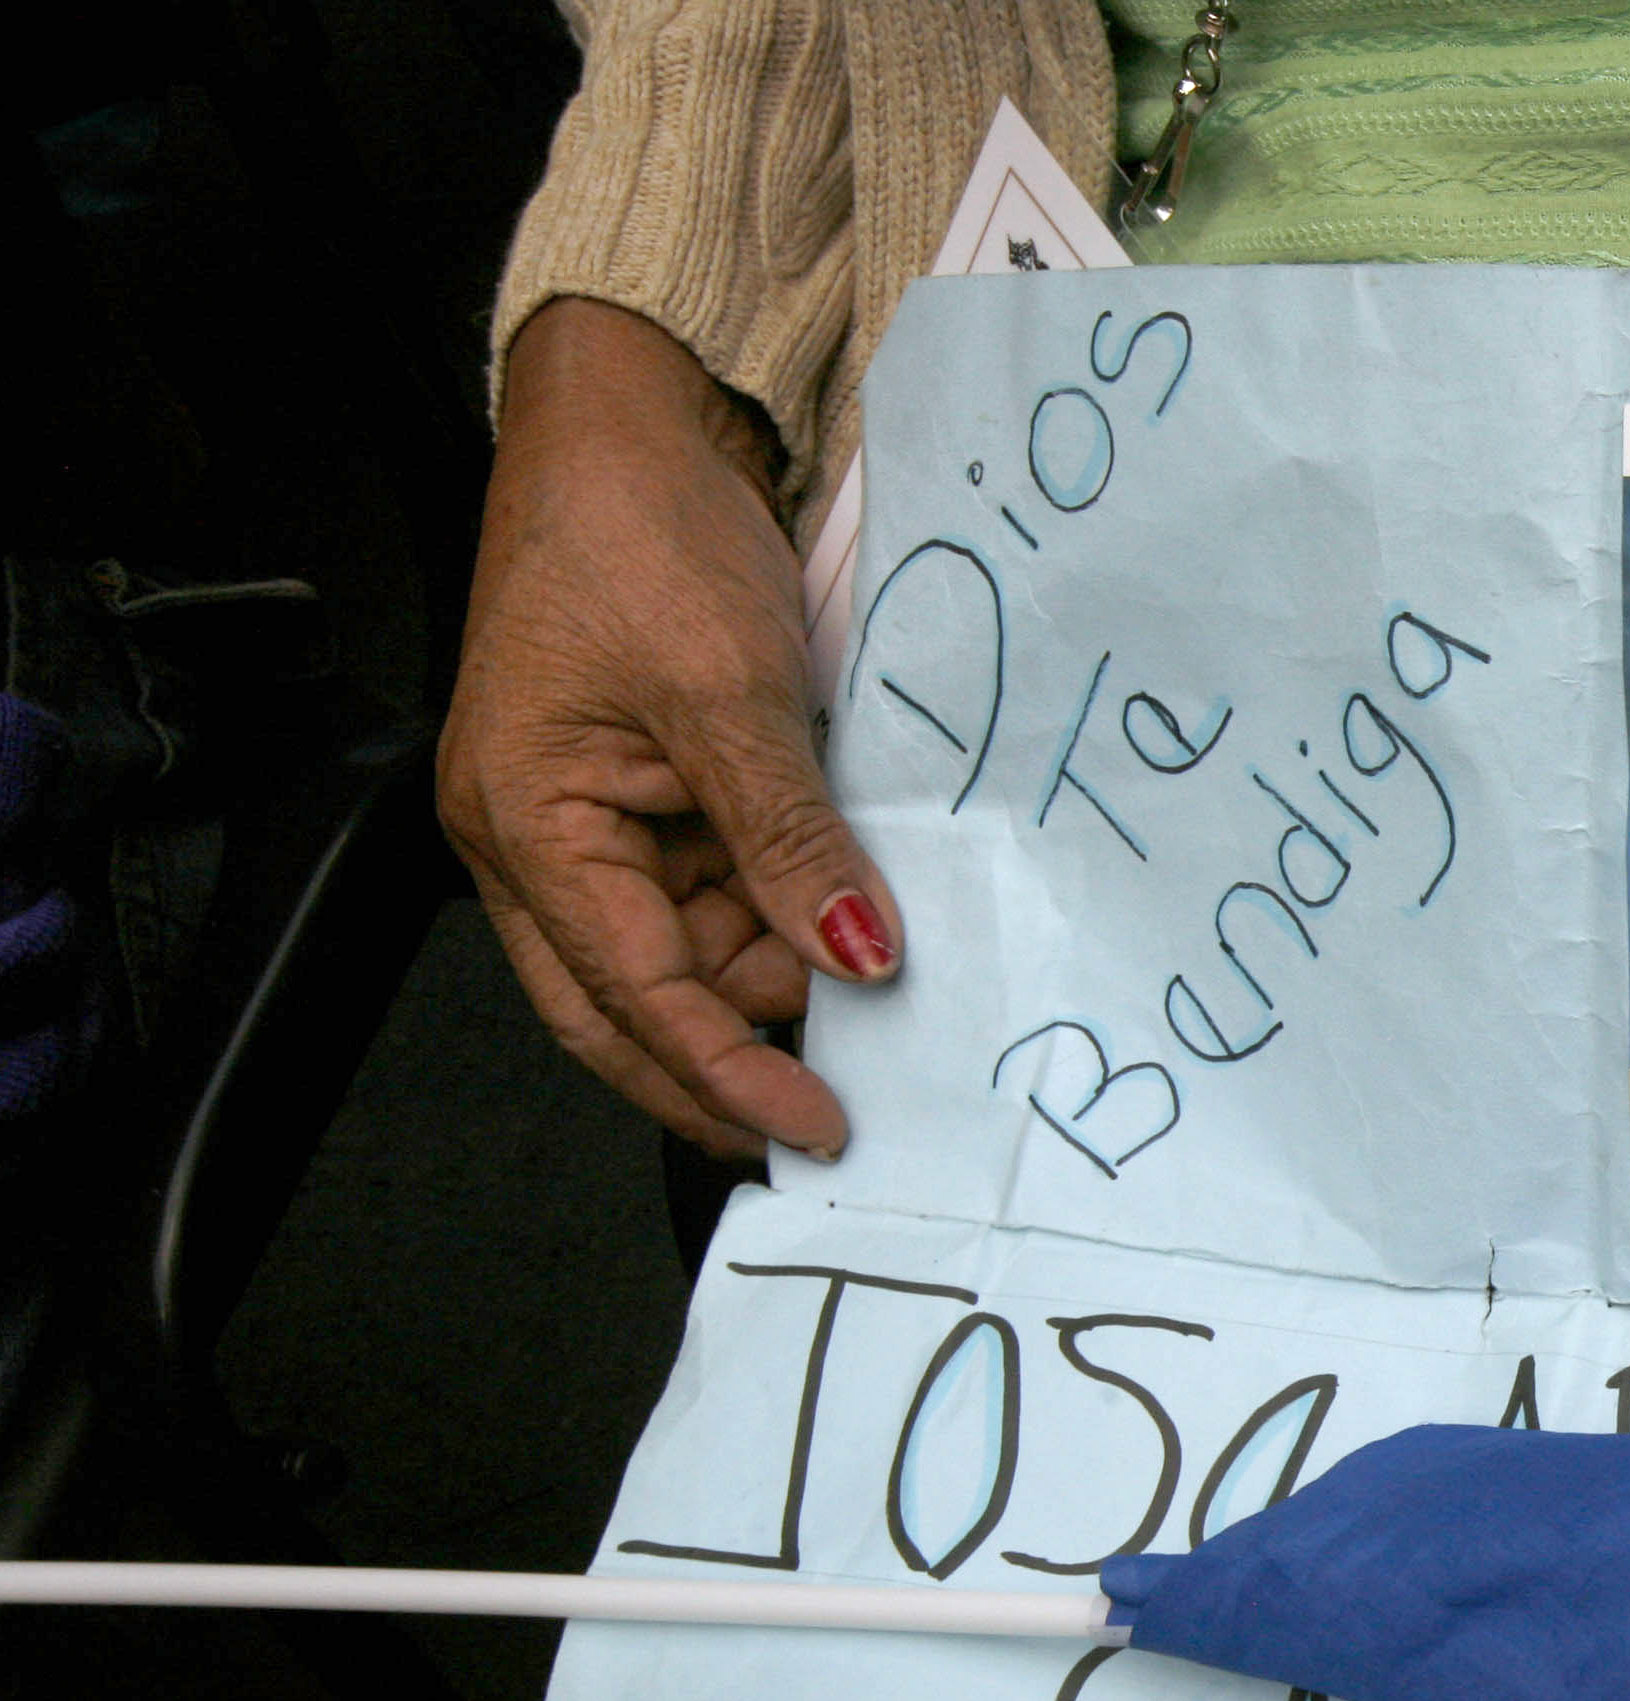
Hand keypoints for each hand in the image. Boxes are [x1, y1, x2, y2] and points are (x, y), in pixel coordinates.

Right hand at [437, 296, 899, 1158]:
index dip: (725, 1075)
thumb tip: (855, 957)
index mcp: (525, 825)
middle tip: (849, 1105)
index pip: (629, 996)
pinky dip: (784, 923)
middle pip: (635, 1008)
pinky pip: (718, 896)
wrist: (633, 419)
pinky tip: (850, 934)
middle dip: (733, 1063)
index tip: (820, 1126)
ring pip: (688, 958)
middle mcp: (545, 843)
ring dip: (774, 987)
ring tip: (877, 1001)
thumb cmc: (635, 528)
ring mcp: (601, 824)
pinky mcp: (659, 797)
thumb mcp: (726, 690)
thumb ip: (788, 838)